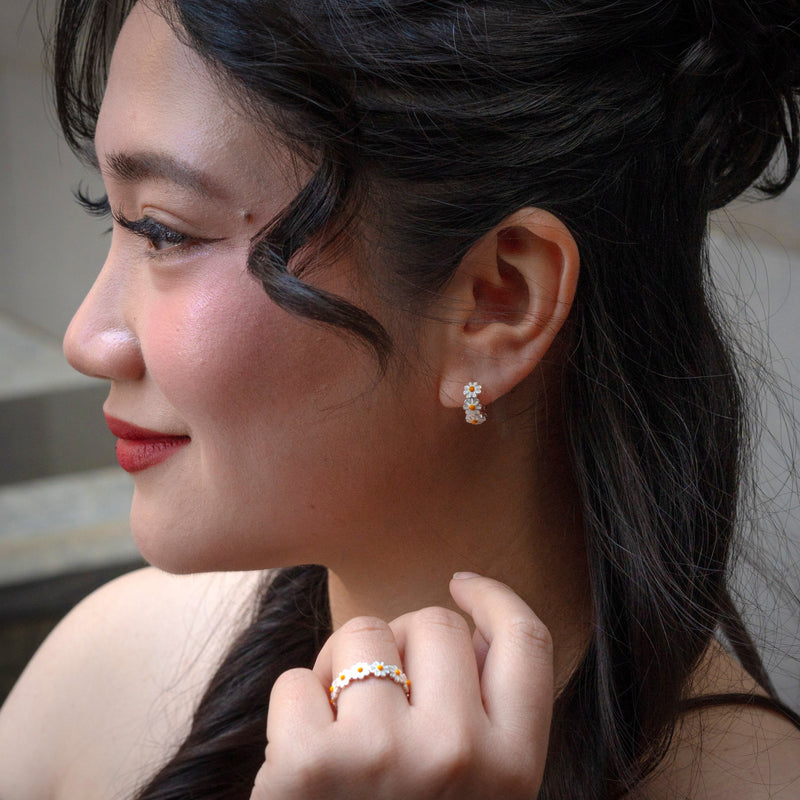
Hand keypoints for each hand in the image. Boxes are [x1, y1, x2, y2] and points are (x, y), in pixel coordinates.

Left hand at [251, 573, 553, 799]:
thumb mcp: (481, 797)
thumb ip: (490, 718)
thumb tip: (467, 625)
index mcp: (513, 766)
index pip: (526, 640)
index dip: (493, 598)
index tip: (463, 587)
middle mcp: (459, 754)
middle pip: (434, 622)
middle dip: (403, 642)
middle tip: (385, 694)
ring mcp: (383, 756)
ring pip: (362, 633)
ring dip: (344, 666)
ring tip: (343, 724)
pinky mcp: (307, 765)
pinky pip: (298, 677)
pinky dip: (294, 706)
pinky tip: (302, 755)